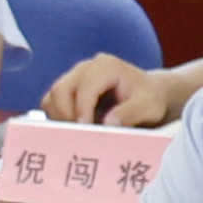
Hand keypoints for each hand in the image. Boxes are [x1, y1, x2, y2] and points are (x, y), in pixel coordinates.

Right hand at [38, 55, 188, 129]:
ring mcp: (75, 76)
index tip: (86, 132)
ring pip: (52, 96)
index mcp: (106, 66)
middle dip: (66, 116)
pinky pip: (52, 103)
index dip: (82, 112)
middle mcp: (86, 67)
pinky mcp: (69, 89)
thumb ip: (129, 113)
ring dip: (60, 118)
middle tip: (79, 135)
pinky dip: (58, 117)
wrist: (148, 94)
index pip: (84, 88)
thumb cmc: (149, 99)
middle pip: (60, 90)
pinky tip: (76, 129)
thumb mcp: (148, 106)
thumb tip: (107, 124)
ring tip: (78, 133)